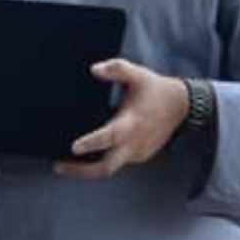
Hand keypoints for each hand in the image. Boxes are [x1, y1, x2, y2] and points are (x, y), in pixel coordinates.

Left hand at [56, 59, 188, 179]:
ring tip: (62, 164)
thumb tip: (95, 69)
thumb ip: (116, 69)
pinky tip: (83, 158)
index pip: (110, 136)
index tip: (74, 147)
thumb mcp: (137, 74)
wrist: (182, 106)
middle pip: (107, 167)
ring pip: (109, 168)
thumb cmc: (155, 89)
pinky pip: (116, 163)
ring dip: (87, 169)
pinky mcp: (138, 155)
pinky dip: (99, 163)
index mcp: (131, 123)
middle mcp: (134, 143)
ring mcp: (137, 152)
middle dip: (81, 171)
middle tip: (58, 166)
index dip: (92, 143)